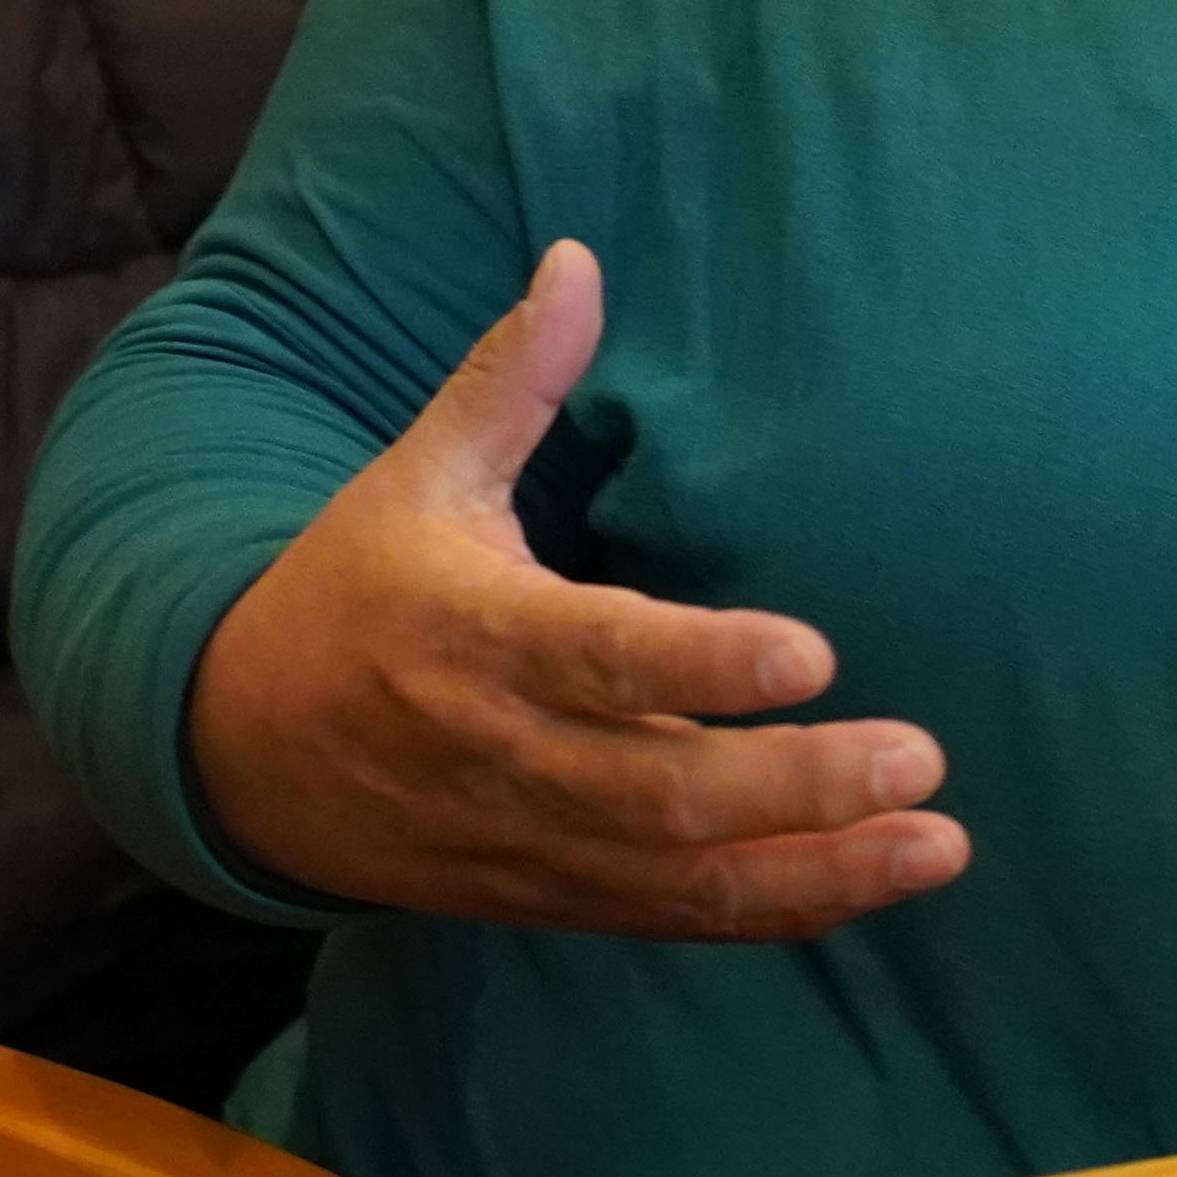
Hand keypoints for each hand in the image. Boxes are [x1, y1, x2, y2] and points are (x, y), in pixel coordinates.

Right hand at [183, 240, 967, 938]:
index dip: (705, 667)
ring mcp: (528, 838)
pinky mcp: (545, 896)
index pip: (600, 658)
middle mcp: (505, 752)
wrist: (239, 752)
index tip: (813, 653)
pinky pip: (668, 920)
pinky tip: (870, 882)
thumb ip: (514, 378)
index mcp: (472, 634)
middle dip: (798, 787)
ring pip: (680, 877)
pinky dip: (773, 910)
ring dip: (817, 869)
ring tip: (937, 844)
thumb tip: (580, 256)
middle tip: (920, 754)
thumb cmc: (353, 589)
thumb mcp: (418, 474)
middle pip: (661, 794)